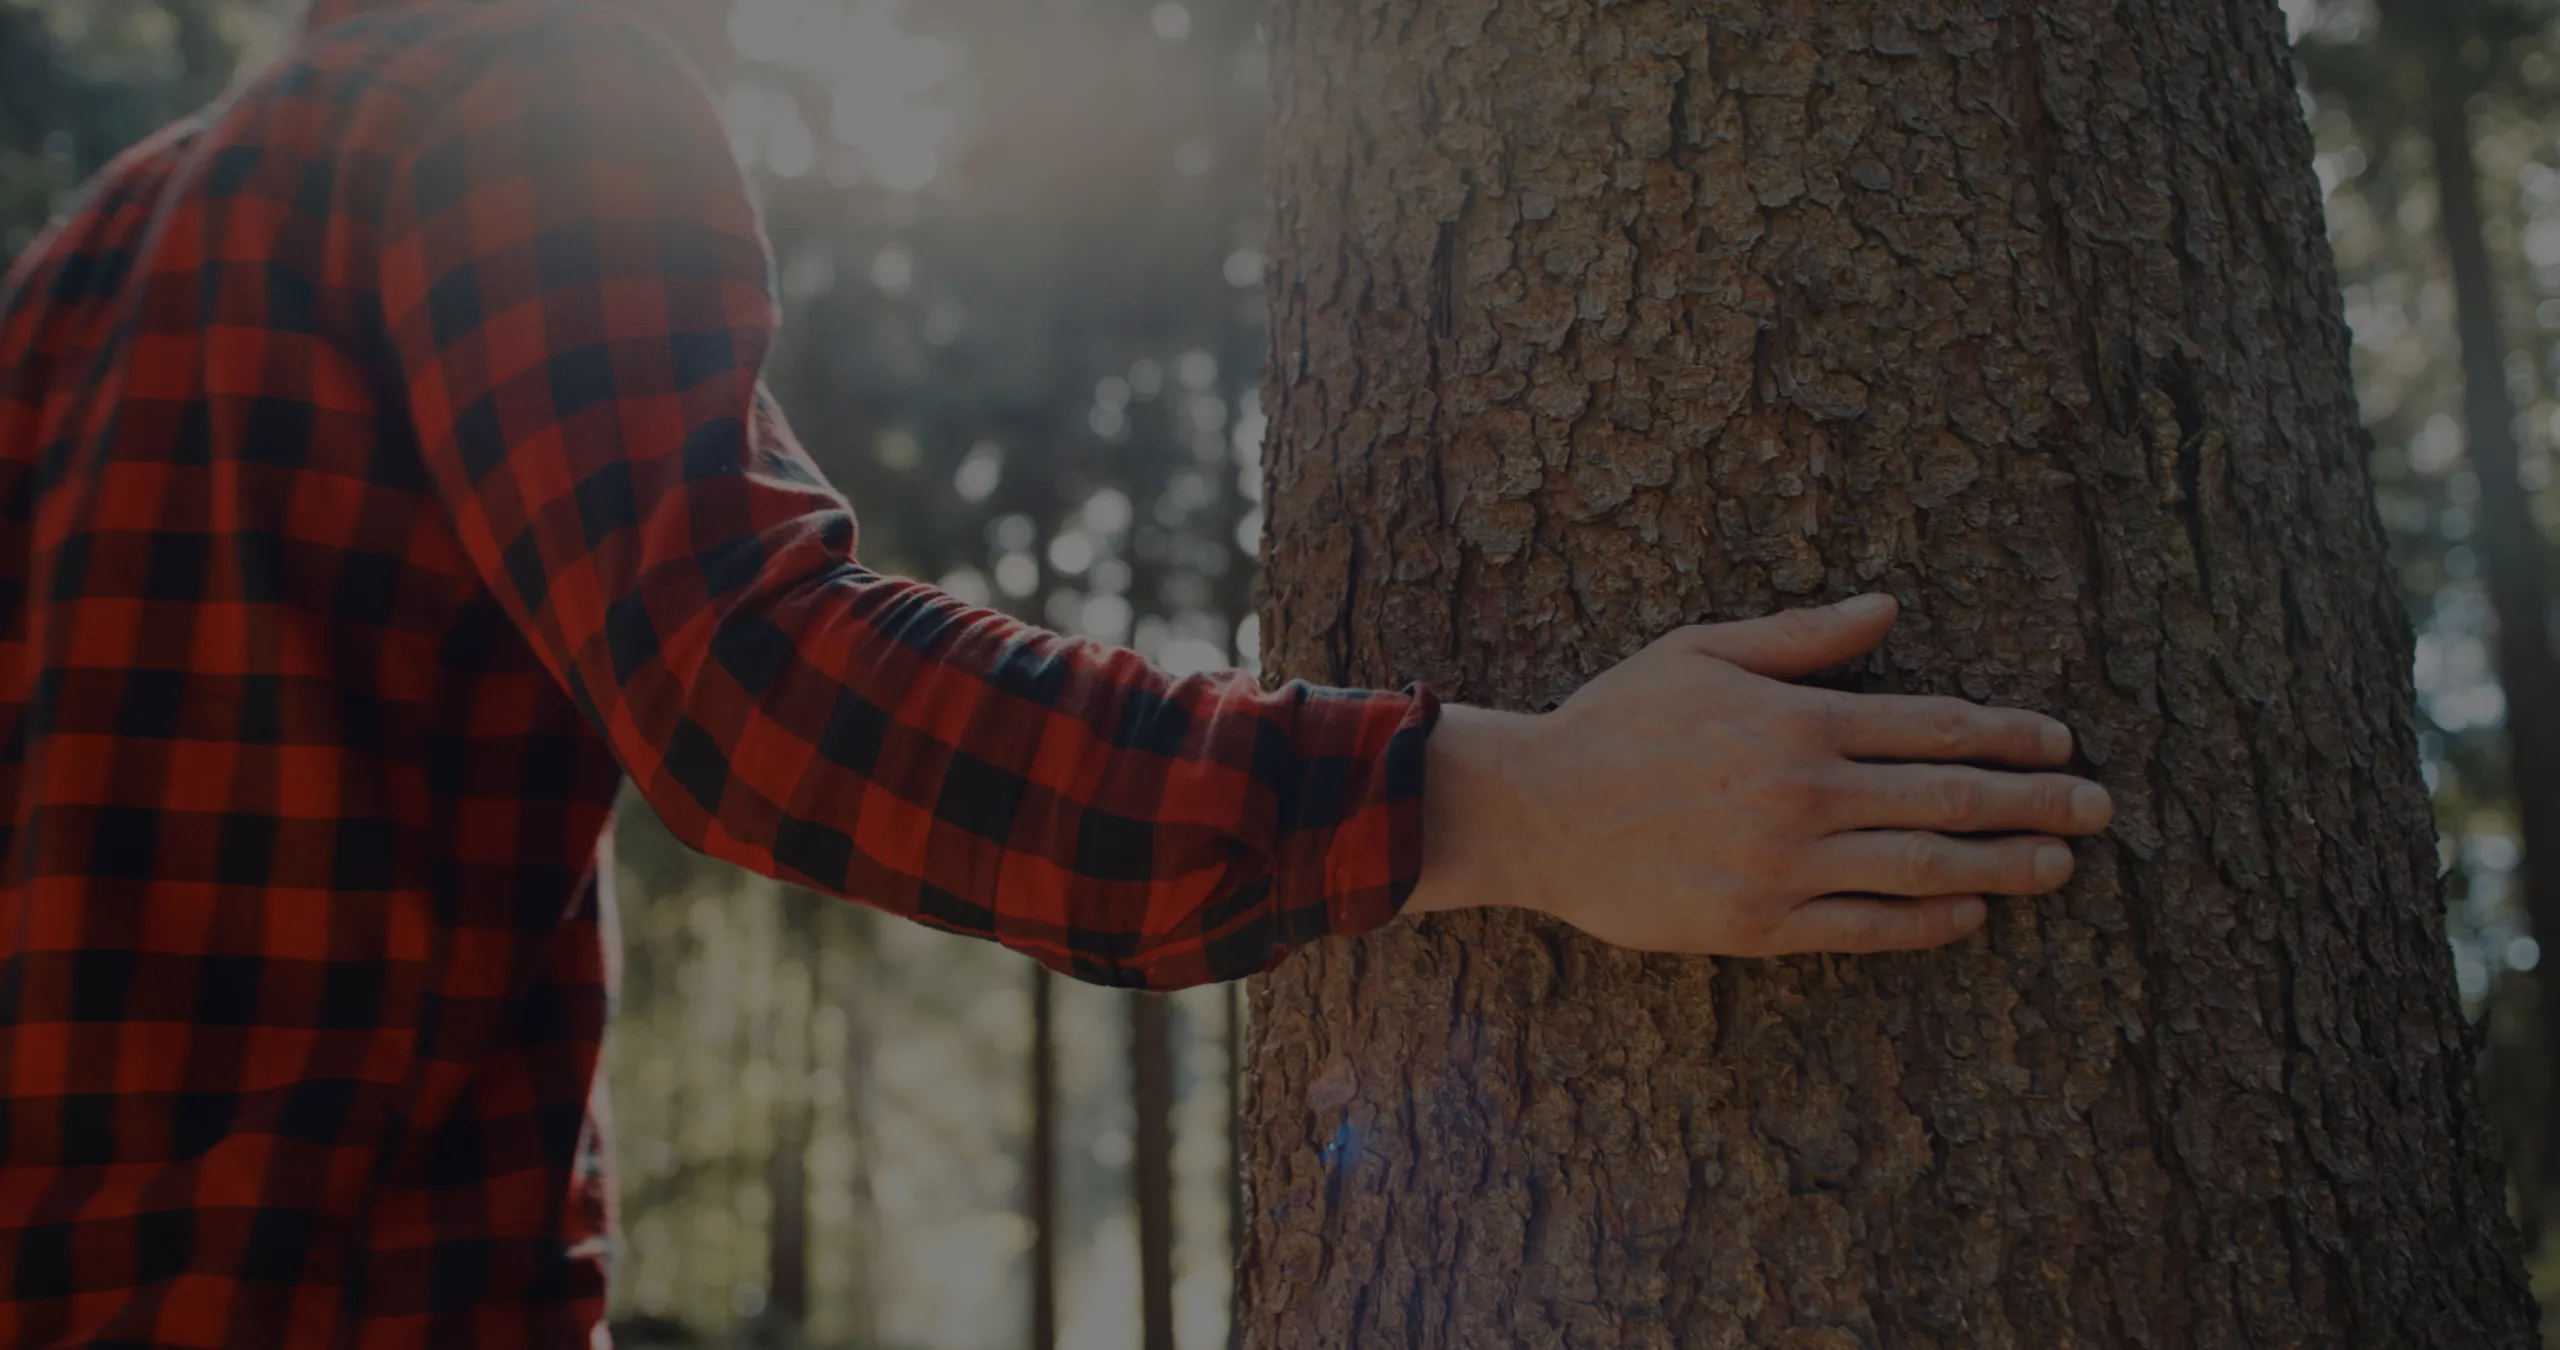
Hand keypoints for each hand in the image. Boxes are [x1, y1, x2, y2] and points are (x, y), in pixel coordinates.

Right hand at [1403, 593, 2113, 954]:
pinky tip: (1970, 915)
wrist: (1536, 811)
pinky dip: (1927, 923)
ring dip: (2003, 868)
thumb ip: (1801, 637)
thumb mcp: (1701, 649)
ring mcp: (1786, 867)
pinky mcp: (1758, 925)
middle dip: (2037, 803)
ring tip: (2059, 867)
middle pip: (1951, 800)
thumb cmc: (1615, 721)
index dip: (2008, 735)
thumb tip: (1888, 608)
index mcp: (1800, 722)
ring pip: (1923, 869)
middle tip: (2100, 809)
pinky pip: (1866, 928)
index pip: (1935, 727)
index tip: (2059, 741)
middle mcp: (1806, 796)